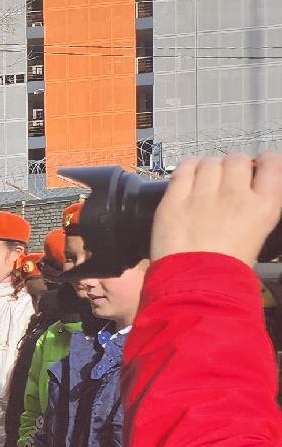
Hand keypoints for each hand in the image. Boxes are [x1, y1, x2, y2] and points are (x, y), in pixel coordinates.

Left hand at [153, 152, 281, 265]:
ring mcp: (203, 197)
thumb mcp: (258, 235)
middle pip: (237, 160)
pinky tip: (188, 175)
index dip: (266, 161)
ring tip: (205, 180)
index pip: (272, 165)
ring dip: (209, 167)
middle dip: (233, 166)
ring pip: (209, 163)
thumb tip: (249, 194)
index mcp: (264, 206)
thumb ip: (255, 209)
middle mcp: (236, 196)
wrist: (197, 285)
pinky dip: (187, 168)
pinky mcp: (174, 201)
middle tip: (226, 178)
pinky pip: (183, 170)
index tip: (260, 164)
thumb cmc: (230, 269)